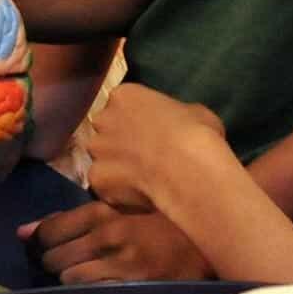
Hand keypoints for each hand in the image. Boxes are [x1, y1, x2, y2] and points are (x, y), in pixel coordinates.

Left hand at [20, 202, 213, 284]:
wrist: (207, 248)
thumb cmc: (156, 228)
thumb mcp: (116, 214)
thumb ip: (69, 221)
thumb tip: (21, 234)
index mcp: (104, 212)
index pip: (50, 230)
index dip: (40, 244)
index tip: (45, 250)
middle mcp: (110, 236)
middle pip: (54, 258)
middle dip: (55, 265)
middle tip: (70, 266)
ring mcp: (123, 265)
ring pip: (70, 280)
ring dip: (72, 283)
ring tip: (89, 278)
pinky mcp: (136, 290)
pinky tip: (102, 292)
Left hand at [72, 83, 225, 210]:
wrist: (188, 169)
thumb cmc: (196, 134)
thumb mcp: (193, 112)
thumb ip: (173, 115)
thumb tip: (176, 125)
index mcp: (124, 96)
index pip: (123, 105)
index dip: (136, 122)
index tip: (151, 134)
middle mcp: (103, 119)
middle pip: (107, 131)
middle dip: (120, 143)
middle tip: (144, 159)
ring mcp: (96, 149)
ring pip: (103, 159)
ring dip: (117, 169)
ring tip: (143, 182)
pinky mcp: (96, 178)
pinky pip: (106, 186)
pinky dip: (118, 193)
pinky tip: (139, 197)